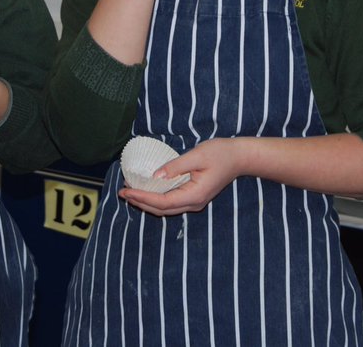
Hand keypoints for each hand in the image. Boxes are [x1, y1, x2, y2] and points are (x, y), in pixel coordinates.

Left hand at [119, 138, 241, 215]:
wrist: (239, 157)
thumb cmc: (221, 153)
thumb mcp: (197, 155)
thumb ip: (175, 166)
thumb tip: (154, 177)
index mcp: (194, 195)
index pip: (162, 202)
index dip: (142, 198)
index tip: (126, 191)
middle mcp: (194, 203)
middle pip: (162, 209)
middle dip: (140, 202)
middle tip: (122, 193)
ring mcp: (195, 202)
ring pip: (166, 208)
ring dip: (147, 202)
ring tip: (130, 193)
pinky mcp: (194, 196)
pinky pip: (171, 202)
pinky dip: (156, 199)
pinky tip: (148, 191)